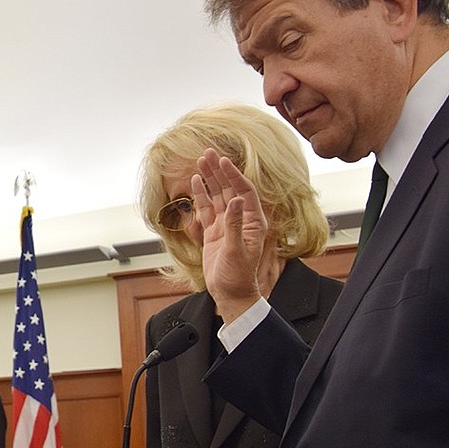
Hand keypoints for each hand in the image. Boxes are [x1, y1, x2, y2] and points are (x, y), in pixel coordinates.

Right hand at [193, 149, 267, 323]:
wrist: (231, 294)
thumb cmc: (239, 276)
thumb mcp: (237, 251)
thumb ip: (234, 225)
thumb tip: (233, 201)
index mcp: (252, 222)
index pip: (243, 192)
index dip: (233, 175)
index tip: (223, 161)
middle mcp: (241, 220)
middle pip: (229, 189)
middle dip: (219, 171)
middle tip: (208, 153)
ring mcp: (226, 225)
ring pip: (217, 196)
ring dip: (209, 179)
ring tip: (200, 161)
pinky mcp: (214, 232)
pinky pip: (207, 209)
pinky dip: (201, 195)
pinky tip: (196, 182)